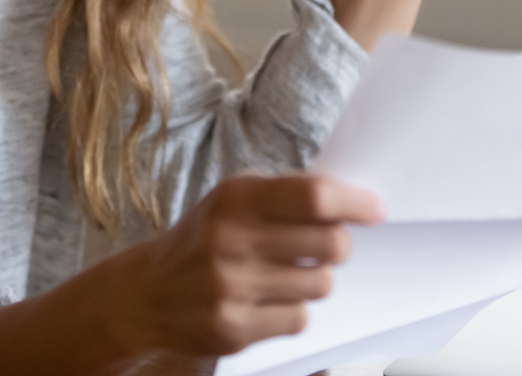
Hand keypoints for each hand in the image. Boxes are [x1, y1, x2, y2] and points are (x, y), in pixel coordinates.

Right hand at [112, 174, 383, 358]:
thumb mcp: (233, 199)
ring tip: (285, 273)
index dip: (353, 203)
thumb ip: (285, 193)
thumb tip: (350, 198)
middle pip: (330, 244)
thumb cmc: (205, 238)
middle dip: (338, 245)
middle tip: (325, 245)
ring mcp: (231, 287)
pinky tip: (267, 300)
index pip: (314, 197)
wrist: (148, 293)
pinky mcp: (233, 327)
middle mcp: (231, 239)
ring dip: (314, 280)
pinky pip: (299, 319)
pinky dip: (293, 310)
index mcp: (235, 198)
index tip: (373, 210)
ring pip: (320, 285)